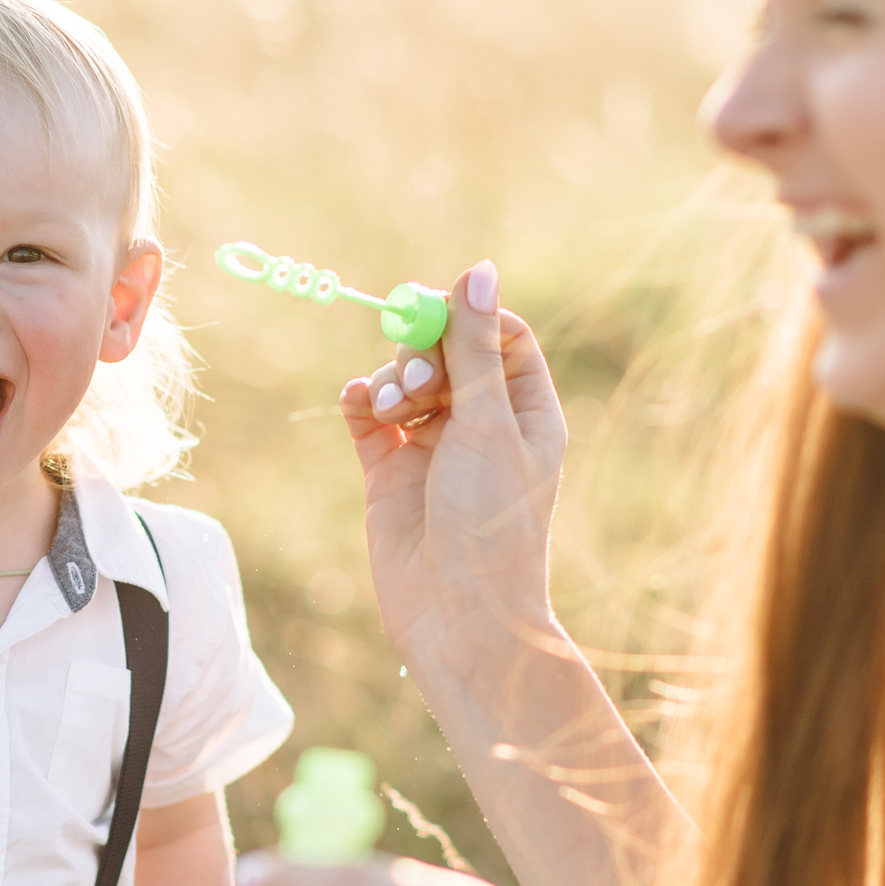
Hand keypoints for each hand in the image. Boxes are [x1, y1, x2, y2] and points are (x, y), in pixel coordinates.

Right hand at [344, 261, 570, 674]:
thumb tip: (479, 269)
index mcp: (526, 411)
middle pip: (444, 350)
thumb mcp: (489, 424)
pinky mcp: (388, 472)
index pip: (498, 335)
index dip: (466, 318)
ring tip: (392, 411)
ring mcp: (432, 448)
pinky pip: (367, 416)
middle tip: (419, 381)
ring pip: (403, 380)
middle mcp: (481, 425)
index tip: (440, 318)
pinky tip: (358, 404)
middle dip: (423, 352)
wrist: (458, 616)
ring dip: (391, 381)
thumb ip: (475, 347)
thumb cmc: (492, 523)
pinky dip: (360, 401)